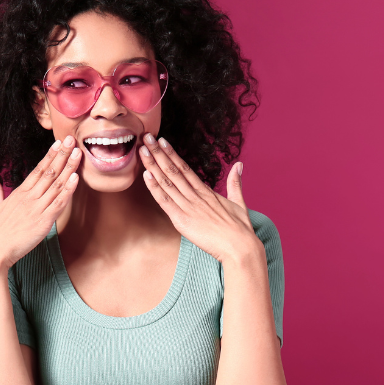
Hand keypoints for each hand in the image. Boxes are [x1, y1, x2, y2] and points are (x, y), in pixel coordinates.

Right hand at [0, 135, 81, 270]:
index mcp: (19, 193)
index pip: (38, 169)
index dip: (50, 155)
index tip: (59, 143)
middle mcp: (29, 197)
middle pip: (49, 172)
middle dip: (62, 155)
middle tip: (73, 139)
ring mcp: (36, 208)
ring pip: (56, 185)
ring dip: (69, 168)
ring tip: (78, 154)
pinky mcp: (43, 221)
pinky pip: (58, 203)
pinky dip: (68, 190)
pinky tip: (75, 178)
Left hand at [139, 133, 259, 264]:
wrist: (240, 247)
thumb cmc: (241, 229)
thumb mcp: (239, 202)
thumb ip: (235, 183)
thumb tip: (239, 165)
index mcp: (207, 192)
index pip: (185, 168)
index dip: (172, 154)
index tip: (162, 141)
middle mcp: (196, 196)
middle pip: (173, 170)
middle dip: (158, 153)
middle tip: (146, 136)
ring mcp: (188, 207)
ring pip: (167, 182)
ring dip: (153, 165)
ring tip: (142, 150)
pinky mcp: (182, 220)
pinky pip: (165, 201)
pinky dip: (155, 188)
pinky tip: (146, 175)